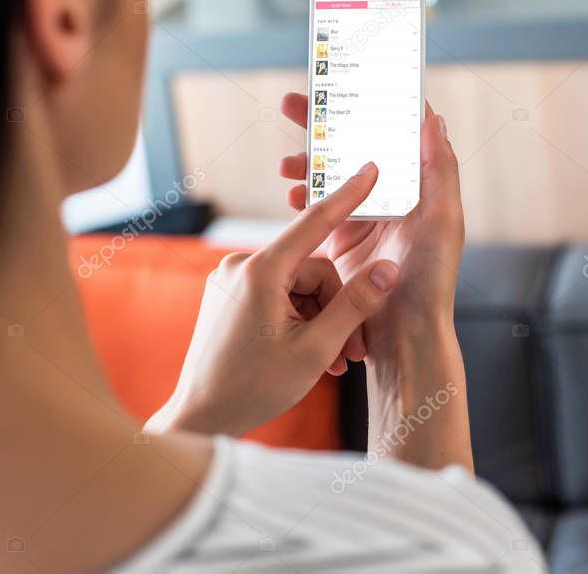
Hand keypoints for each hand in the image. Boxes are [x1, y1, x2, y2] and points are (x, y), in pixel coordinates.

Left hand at [145, 164, 398, 438]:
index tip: (370, 168)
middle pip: (312, 269)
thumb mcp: (315, 349)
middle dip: (336, 308)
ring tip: (329, 363)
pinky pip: (278, 294)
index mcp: (260, 271)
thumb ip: (355, 305)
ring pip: (298, 285)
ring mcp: (232, 279)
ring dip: (320, 320)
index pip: (314, 221)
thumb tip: (387, 269)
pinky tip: (307, 354)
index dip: (348, 195)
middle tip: (350, 353)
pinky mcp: (230, 295)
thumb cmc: (253, 388)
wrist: (200, 418)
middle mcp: (241, 265)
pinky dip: (298, 320)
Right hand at [280, 94, 463, 351]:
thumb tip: (432, 117)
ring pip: (331, 173)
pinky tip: (292, 195)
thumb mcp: (444, 222)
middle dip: (323, 123)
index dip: (368, 104)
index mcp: (416, 184)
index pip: (390, 131)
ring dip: (307, 161)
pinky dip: (304, 196)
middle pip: (353, 145)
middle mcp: (391, 195)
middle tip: (293, 102)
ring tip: (287, 163)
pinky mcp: (344, 239)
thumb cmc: (432, 282)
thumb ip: (439, 170)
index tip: (344, 80)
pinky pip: (319, 207)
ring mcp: (366, 216)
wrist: (404, 339)